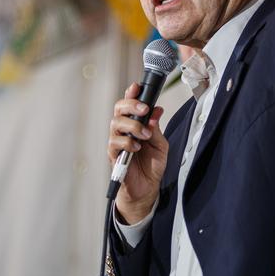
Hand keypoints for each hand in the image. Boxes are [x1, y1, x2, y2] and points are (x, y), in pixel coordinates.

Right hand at [107, 82, 168, 223]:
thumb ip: (156, 127)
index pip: (129, 104)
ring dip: (132, 126)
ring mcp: (117, 142)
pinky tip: (137, 147)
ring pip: (115, 124)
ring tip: (145, 134)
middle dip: (131, 105)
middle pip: (118, 109)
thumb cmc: (152, 165)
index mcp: (134, 124)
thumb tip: (157, 110)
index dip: (131, 93)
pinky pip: (115, 143)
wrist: (147, 189)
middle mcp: (123, 130)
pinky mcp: (113, 155)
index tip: (137, 86)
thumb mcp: (160, 144)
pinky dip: (127, 142)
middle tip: (144, 109)